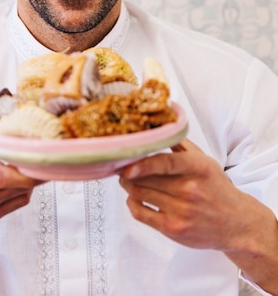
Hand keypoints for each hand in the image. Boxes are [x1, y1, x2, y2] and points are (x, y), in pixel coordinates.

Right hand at [0, 84, 39, 263]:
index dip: (24, 167)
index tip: (39, 153)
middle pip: (15, 182)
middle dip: (35, 169)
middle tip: (50, 155)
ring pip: (18, 193)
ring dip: (32, 178)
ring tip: (39, 161)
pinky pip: (15, 205)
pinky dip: (24, 191)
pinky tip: (25, 178)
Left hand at [119, 139, 253, 250]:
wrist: (236, 223)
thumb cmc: (216, 188)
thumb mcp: (205, 161)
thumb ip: (181, 145)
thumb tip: (157, 129)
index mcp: (198, 168)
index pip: (165, 163)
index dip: (142, 164)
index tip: (126, 164)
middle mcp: (190, 189)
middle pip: (146, 178)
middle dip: (128, 172)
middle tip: (122, 166)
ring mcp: (181, 211)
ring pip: (140, 194)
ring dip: (128, 185)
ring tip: (127, 179)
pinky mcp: (174, 229)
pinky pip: (141, 214)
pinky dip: (132, 203)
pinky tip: (133, 198)